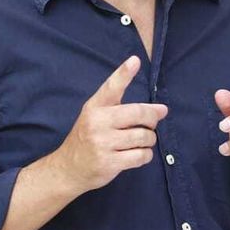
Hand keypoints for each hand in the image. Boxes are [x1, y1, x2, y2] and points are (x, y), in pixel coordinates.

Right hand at [50, 56, 167, 193]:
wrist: (69, 168)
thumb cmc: (88, 138)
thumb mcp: (95, 116)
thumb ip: (122, 109)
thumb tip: (161, 110)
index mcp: (95, 107)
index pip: (111, 87)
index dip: (124, 73)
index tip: (136, 61)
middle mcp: (98, 122)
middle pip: (139, 113)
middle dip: (152, 118)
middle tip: (152, 123)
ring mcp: (103, 143)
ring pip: (143, 137)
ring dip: (149, 140)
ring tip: (142, 141)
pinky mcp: (110, 162)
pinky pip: (141, 156)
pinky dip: (145, 155)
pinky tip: (137, 154)